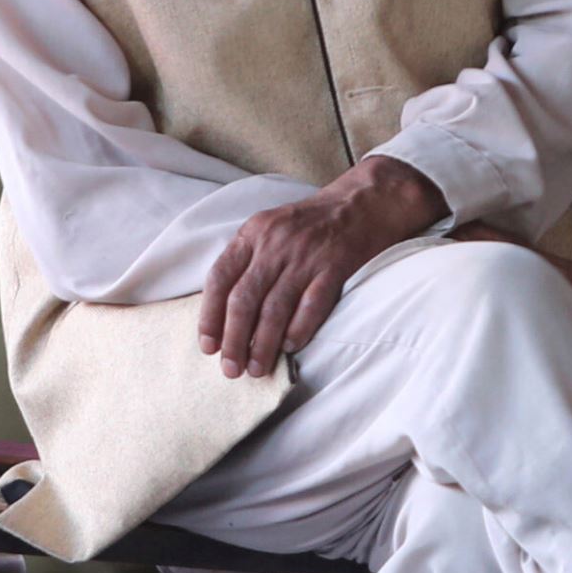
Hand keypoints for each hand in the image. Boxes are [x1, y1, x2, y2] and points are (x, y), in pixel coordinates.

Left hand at [201, 159, 445, 378]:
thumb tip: (225, 312)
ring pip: (275, 308)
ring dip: (263, 344)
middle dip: (234, 339)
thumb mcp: (270, 228)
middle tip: (231, 369)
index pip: (220, 277)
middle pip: (244, 299)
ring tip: (257, 369)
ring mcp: (306, 256)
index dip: (210, 315)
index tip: (208, 346)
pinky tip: (291, 348)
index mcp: (253, 233)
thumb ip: (248, 260)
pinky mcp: (335, 267)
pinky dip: (299, 330)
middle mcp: (275, 244)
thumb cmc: (311, 223)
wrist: (363, 202)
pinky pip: (312, 305)